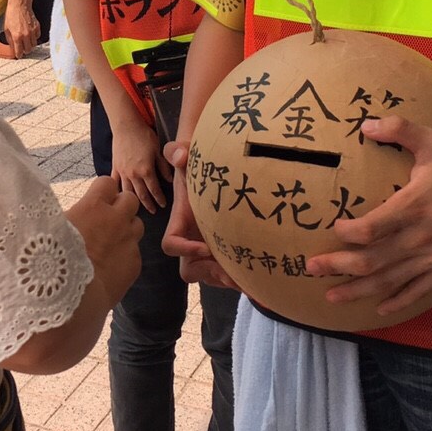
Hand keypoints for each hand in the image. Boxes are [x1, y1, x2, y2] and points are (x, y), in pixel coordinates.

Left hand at [2, 0, 38, 58]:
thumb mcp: (6, 28)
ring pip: (34, 45)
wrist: (20, 5)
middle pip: (28, 50)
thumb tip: (13, 47)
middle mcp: (26, 35)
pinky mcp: (37, 27)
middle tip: (22, 49)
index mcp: (17, 36)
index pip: (19, 51)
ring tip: (26, 42)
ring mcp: (32, 31)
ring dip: (30, 45)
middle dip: (25, 51)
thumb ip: (10, 40)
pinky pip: (38, 37)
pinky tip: (30, 35)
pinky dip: (34, 38)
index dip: (18, 55)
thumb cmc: (11, 15)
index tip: (18, 55)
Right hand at [65, 176, 143, 306]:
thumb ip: (66, 215)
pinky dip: (125, 255)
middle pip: (130, 199)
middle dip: (121, 206)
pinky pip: (134, 252)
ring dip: (126, 230)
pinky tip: (111, 267)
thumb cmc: (54, 260)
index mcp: (94, 206)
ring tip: (110, 244)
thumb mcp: (53, 228)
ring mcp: (129, 241)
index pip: (107, 182)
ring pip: (137, 225)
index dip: (102, 191)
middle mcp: (116, 219)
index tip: (96, 201)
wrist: (73, 297)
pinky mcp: (136, 263)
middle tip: (108, 220)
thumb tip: (64, 211)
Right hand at [110, 111, 172, 213]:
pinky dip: (116, 191)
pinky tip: (118, 198)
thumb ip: (164, 166)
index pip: (154, 190)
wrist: (126, 125)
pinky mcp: (115, 167)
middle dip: (148, 204)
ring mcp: (122, 172)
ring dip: (133, 201)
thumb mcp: (158, 150)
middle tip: (153, 211)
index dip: (159, 199)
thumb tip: (171, 180)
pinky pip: (115, 183)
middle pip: (141, 195)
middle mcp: (133, 174)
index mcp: (146, 170)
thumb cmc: (144, 135)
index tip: (163, 205)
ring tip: (137, 207)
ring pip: (128, 192)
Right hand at [160, 141, 237, 288]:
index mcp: (181, 221)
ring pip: (210, 276)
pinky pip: (226, 275)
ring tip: (250, 276)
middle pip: (190, 269)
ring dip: (226, 279)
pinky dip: (241, 279)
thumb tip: (181, 155)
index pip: (171, 244)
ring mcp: (207, 249)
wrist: (211, 172)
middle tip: (233, 271)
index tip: (206, 247)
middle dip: (210, 272)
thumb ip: (178, 151)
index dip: (184, 249)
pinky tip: (261, 278)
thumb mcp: (186, 155)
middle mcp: (192, 240)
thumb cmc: (196, 165)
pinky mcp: (223, 252)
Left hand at [305, 116, 431, 316]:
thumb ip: (398, 129)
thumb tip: (364, 124)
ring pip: (389, 281)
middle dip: (337, 266)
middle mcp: (421, 238)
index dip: (346, 233)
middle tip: (310, 267)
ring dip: (358, 290)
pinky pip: (419, 291)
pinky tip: (378, 308)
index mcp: (414, 207)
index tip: (334, 227)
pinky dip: (397, 301)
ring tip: (332, 296)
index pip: (370, 229)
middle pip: (371, 261)